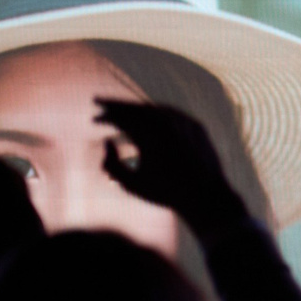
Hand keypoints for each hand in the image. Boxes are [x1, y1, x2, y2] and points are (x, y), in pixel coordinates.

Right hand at [97, 99, 247, 232]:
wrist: (206, 196)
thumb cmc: (165, 193)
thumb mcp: (130, 184)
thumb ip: (110, 164)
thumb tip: (108, 141)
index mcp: (147, 134)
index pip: (120, 115)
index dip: (105, 114)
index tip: (94, 117)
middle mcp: (166, 123)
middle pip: (135, 107)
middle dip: (116, 105)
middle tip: (101, 103)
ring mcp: (184, 122)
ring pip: (154, 108)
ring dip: (135, 108)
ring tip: (121, 111)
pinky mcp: (196, 125)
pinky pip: (171, 114)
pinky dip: (155, 113)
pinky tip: (146, 117)